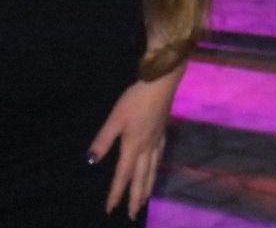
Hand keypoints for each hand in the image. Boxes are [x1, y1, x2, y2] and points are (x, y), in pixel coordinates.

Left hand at [88, 69, 183, 218]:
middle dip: (136, 197)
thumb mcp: (115, 118)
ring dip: (148, 186)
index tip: (110, 209)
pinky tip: (156, 168)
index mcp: (133, 146)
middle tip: (133, 214)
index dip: (116, 193)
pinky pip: (160, 157)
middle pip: (141, 177)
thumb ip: (103, 139)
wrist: (162, 82)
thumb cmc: (136, 99)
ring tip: (145, 198)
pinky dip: (156, 169)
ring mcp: (157, 139)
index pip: (123, 175)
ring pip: (153, 169)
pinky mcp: (162, 131)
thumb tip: (91, 161)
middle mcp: (147, 147)